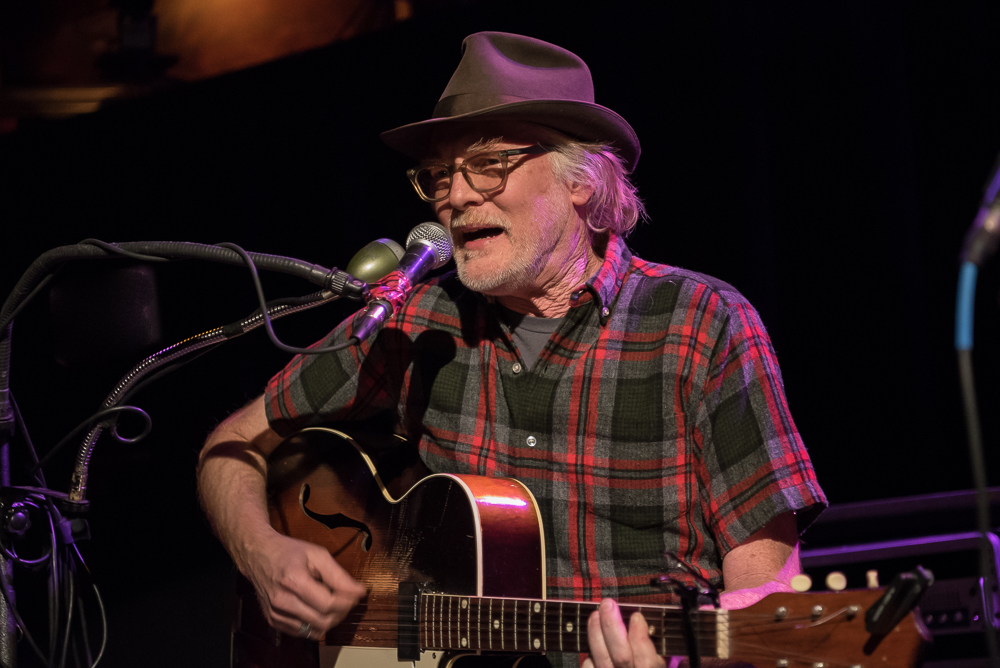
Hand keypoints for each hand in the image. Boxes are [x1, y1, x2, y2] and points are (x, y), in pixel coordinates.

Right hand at [241, 531, 366, 638]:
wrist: (258, 554)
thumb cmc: (288, 552)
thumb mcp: (317, 554)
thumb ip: (339, 575)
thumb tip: (359, 591)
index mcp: (293, 581)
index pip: (328, 604)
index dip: (348, 602)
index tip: (356, 594)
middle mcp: (282, 601)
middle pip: (323, 620)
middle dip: (342, 612)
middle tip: (347, 598)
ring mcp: (276, 613)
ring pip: (315, 630)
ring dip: (330, 619)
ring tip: (332, 602)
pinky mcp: (273, 620)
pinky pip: (303, 632)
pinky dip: (316, 624)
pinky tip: (317, 608)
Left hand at [583, 599, 665, 667]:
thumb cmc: (647, 666)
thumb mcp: (664, 663)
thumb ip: (664, 651)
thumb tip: (655, 621)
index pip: (646, 659)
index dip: (640, 637)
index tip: (636, 616)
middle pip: (621, 656)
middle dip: (612, 626)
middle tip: (608, 605)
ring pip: (601, 659)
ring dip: (596, 633)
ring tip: (595, 615)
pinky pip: (590, 667)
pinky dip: (590, 654)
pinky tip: (593, 643)